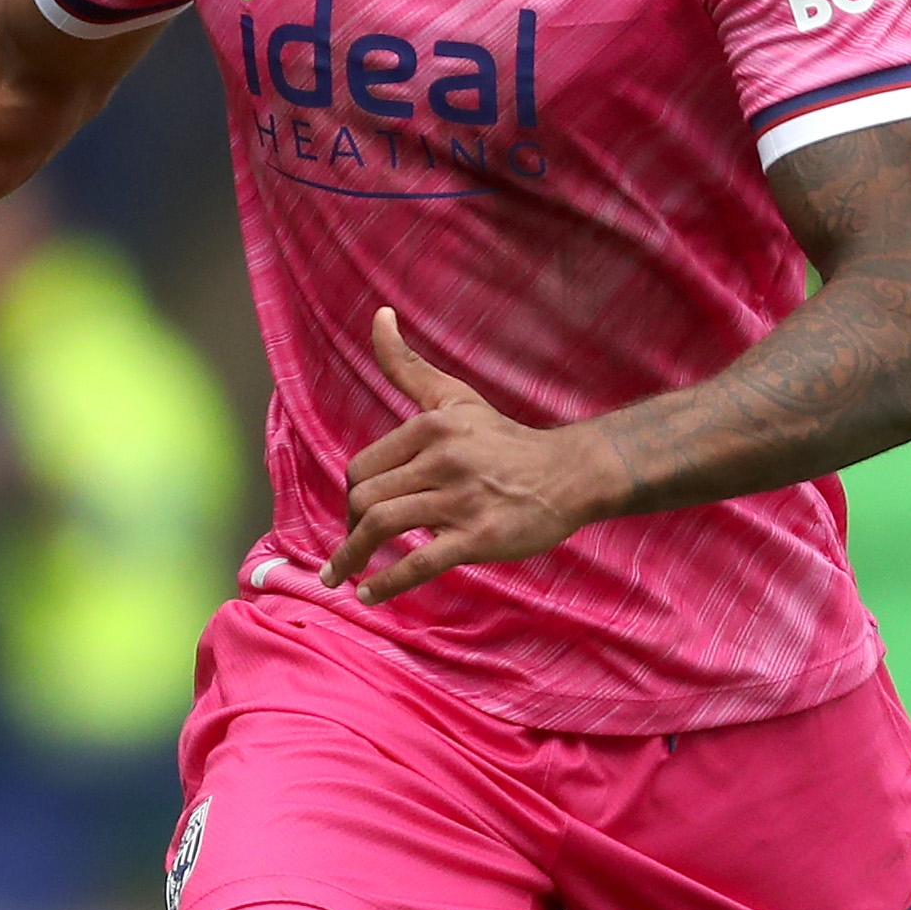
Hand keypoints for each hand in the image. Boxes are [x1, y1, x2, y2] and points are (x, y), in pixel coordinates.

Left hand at [324, 311, 618, 604]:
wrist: (570, 474)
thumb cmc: (504, 439)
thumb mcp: (455, 396)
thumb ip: (408, 365)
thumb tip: (378, 315)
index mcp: (431, 427)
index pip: (363, 467)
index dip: (352, 497)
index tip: (355, 517)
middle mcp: (442, 459)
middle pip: (366, 499)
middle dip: (350, 530)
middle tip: (350, 552)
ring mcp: (460, 499)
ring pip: (383, 527)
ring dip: (351, 558)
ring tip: (340, 578)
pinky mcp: (477, 536)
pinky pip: (419, 563)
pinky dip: (386, 583)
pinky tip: (369, 595)